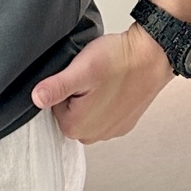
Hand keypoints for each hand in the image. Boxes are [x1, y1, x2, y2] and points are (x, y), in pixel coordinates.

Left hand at [31, 22, 176, 143]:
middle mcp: (93, 136)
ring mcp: (111, 131)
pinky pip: (104, 113)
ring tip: (104, 79)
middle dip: (75, 94)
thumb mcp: (81, 69)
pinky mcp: (124, 123)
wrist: (154, 55)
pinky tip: (114, 85)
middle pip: (68, 113)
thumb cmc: (120, 60)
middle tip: (91, 77)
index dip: (62, 88)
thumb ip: (56, 87)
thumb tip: (36, 99)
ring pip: (86, 112)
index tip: (77, 77)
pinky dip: (106, 100)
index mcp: (76, 127)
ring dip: (90, 97)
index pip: (52, 107)